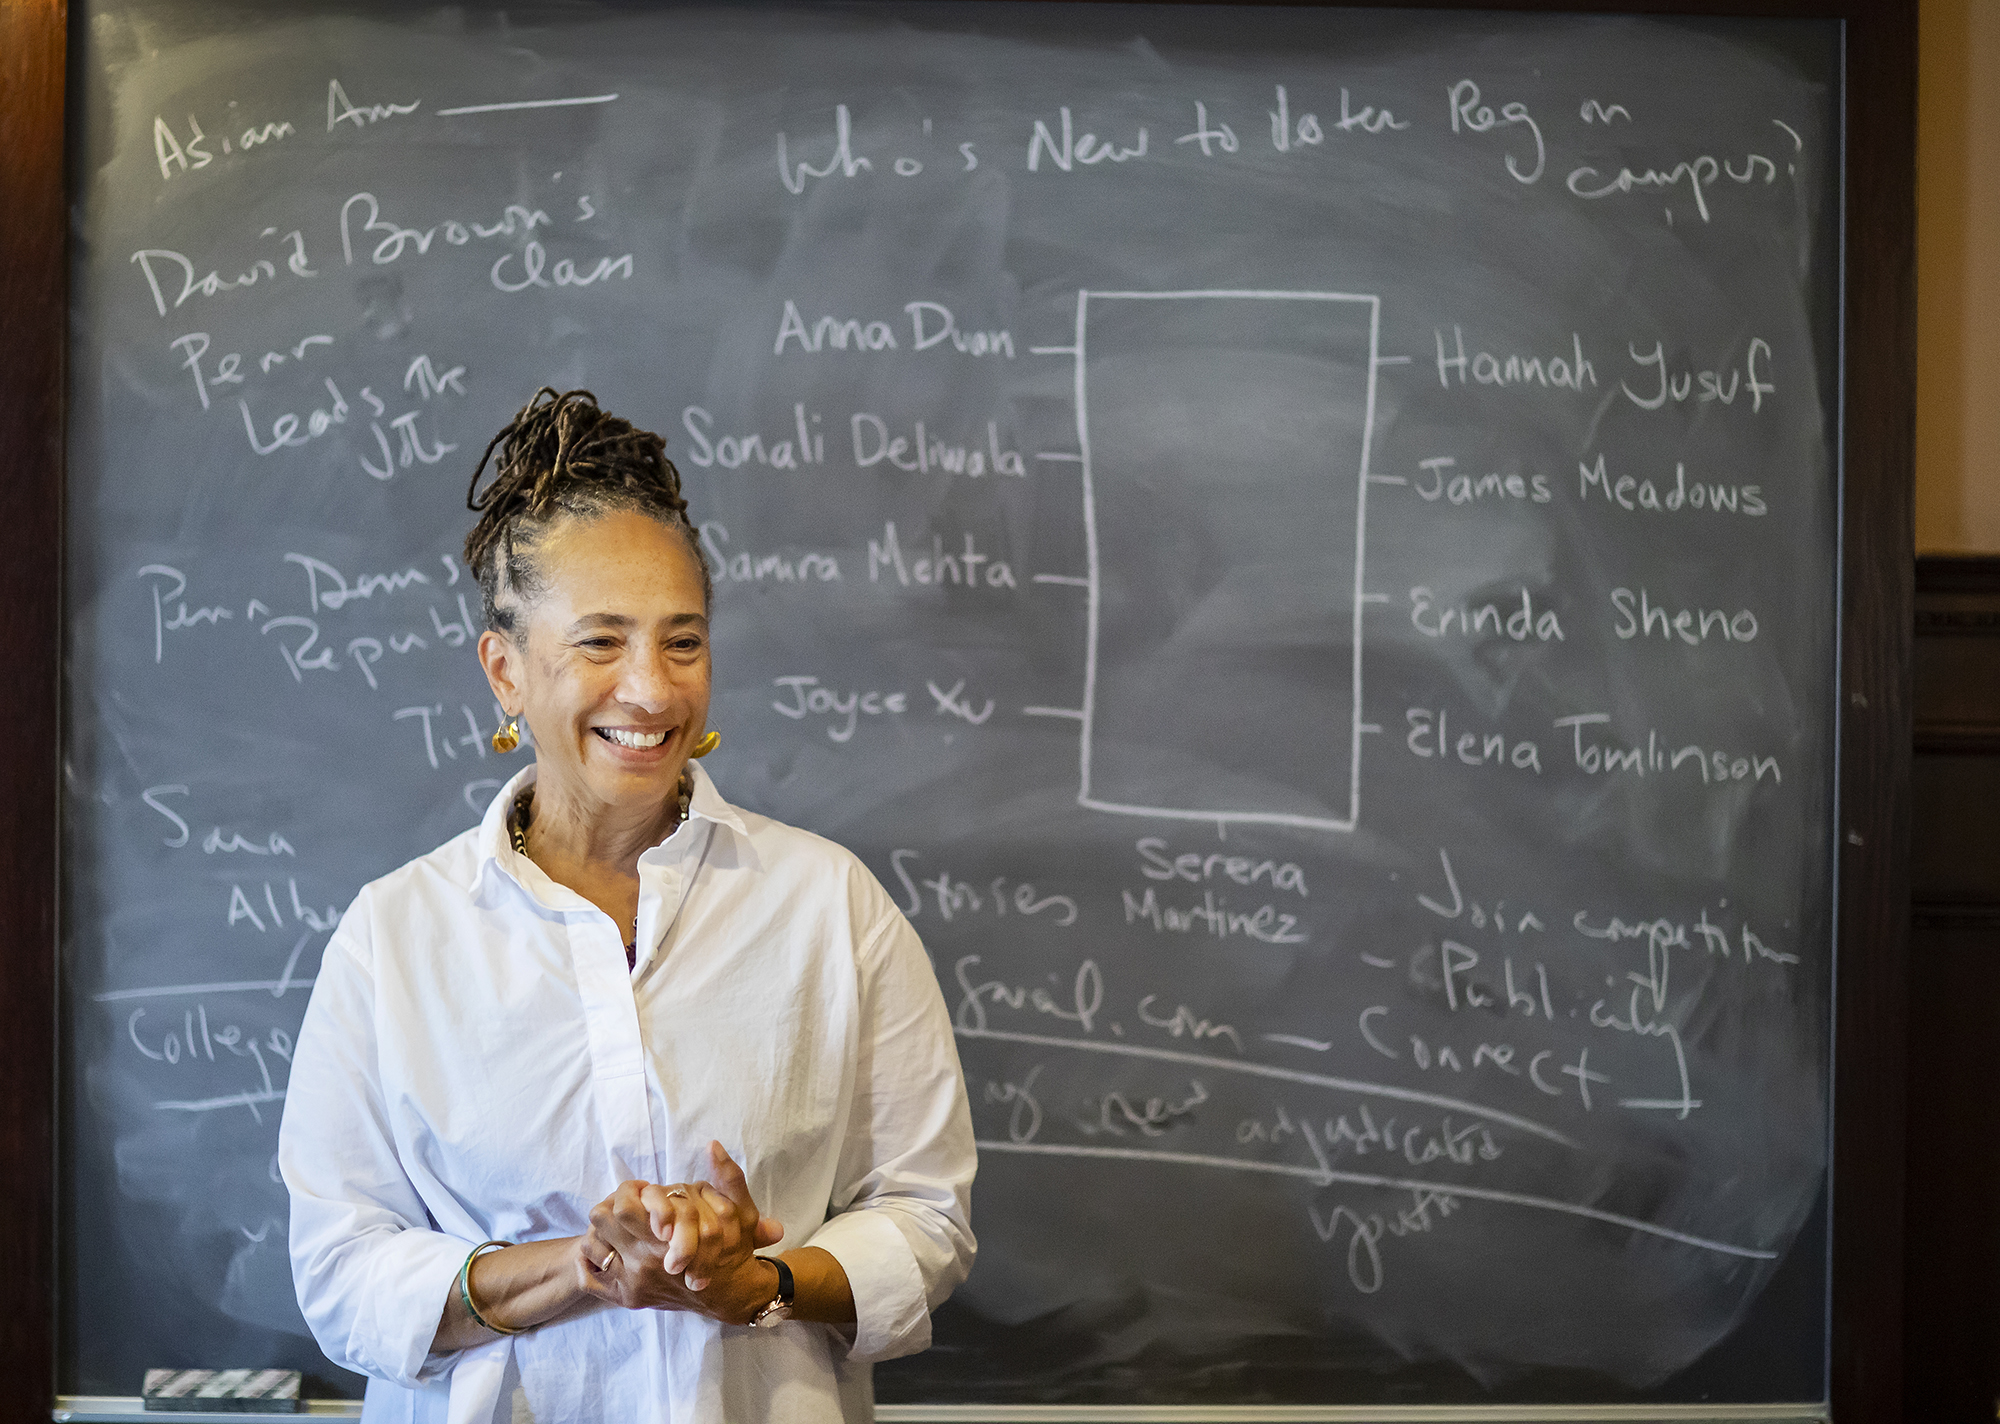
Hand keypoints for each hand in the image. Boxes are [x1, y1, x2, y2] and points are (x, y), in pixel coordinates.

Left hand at [578, 1141, 785, 1323]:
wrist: (728, 1295)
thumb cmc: (732, 1251)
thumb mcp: (741, 1213)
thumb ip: (729, 1177)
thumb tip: (713, 1145)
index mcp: (666, 1242)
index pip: (622, 1208)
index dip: (630, 1191)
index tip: (644, 1190)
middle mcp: (643, 1264)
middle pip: (601, 1221)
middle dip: (612, 1205)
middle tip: (628, 1204)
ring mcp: (631, 1284)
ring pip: (591, 1245)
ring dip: (602, 1230)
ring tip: (620, 1225)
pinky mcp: (625, 1299)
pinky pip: (590, 1277)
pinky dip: (592, 1261)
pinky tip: (609, 1250)